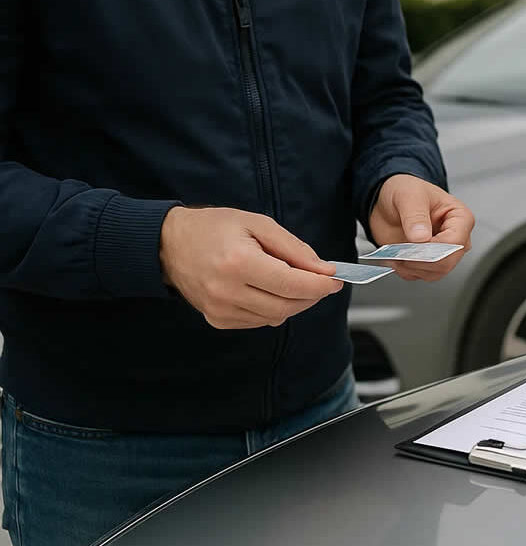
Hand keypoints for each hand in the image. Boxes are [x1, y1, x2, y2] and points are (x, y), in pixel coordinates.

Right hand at [160, 207, 343, 329]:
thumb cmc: (213, 228)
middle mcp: (227, 291)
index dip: (320, 285)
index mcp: (238, 263)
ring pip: (275, 317)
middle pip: (287, 306)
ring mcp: (220, 309)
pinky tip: (270, 290)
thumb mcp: (259, 224)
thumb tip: (324, 270)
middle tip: (321, 280)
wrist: (169, 244)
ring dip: (294, 303)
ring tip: (294, 281)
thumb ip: (294, 249)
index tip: (336, 280)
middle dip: (311, 295)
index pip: (292, 284)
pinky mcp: (217, 319)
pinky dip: (274, 309)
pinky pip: (259, 321)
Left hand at [367, 174, 474, 280]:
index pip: (456, 243)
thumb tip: (421, 237)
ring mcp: (442, 252)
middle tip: (401, 251)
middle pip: (447, 262)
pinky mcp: (428, 262)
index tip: (413, 244)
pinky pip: (421, 275)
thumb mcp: (408, 195)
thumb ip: (415, 215)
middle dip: (421, 260)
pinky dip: (406, 270)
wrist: (387, 201)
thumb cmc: (404, 191)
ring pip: (435, 273)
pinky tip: (396, 257)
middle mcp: (456, 237)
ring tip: (396, 252)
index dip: (434, 248)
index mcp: (460, 218)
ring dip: (412, 267)